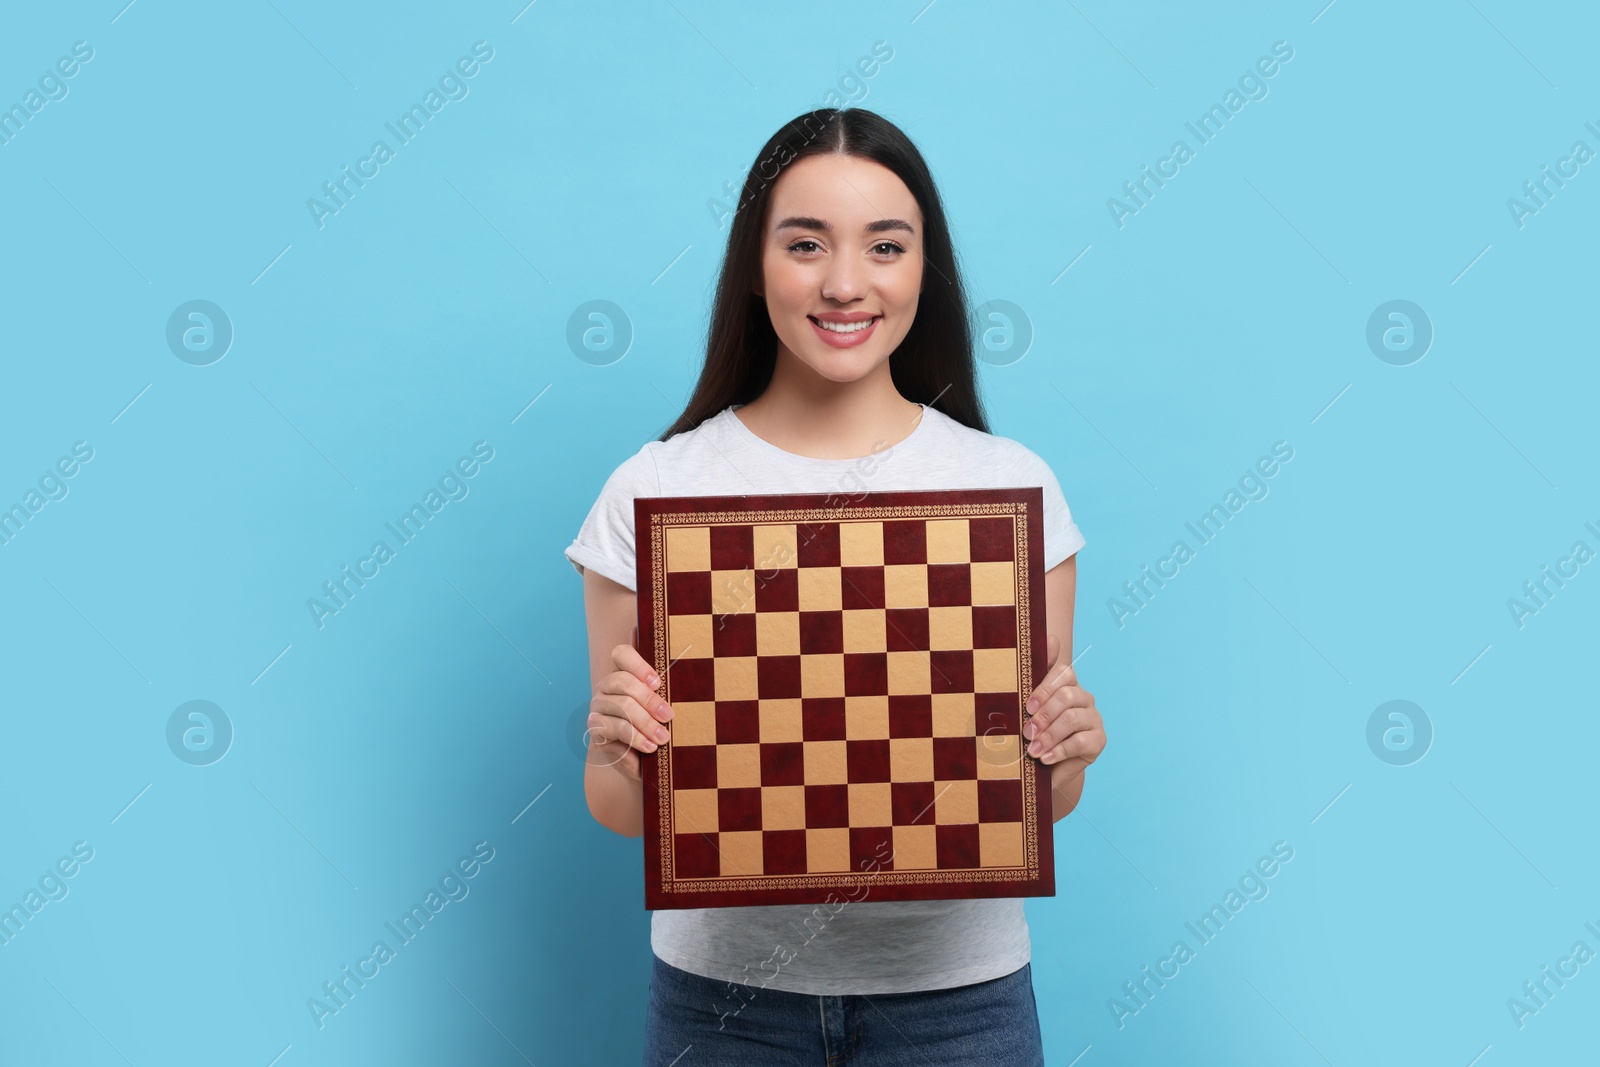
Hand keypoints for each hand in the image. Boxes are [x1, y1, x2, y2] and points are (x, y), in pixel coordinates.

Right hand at [585, 624, 672, 780]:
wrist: (642, 757)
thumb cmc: (654, 723)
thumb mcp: (661, 701)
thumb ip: (657, 677)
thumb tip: (645, 634)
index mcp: (622, 671)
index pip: (621, 654)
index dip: (639, 665)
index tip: (658, 682)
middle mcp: (606, 686)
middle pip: (622, 682)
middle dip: (649, 700)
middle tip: (669, 716)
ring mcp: (598, 706)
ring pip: (621, 707)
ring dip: (646, 723)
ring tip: (663, 738)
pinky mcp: (596, 728)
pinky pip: (616, 729)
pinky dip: (636, 738)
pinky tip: (650, 747)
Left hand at [1022, 633, 1104, 783]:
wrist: (1048, 768)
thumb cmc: (1035, 733)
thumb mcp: (1028, 709)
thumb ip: (1033, 676)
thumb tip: (1052, 638)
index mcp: (1068, 684)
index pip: (1063, 673)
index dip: (1044, 689)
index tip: (1027, 707)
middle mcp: (1084, 698)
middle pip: (1067, 696)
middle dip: (1044, 714)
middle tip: (1027, 731)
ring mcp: (1094, 718)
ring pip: (1072, 719)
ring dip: (1048, 736)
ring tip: (1032, 749)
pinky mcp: (1099, 741)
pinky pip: (1079, 742)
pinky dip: (1058, 751)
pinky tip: (1044, 758)